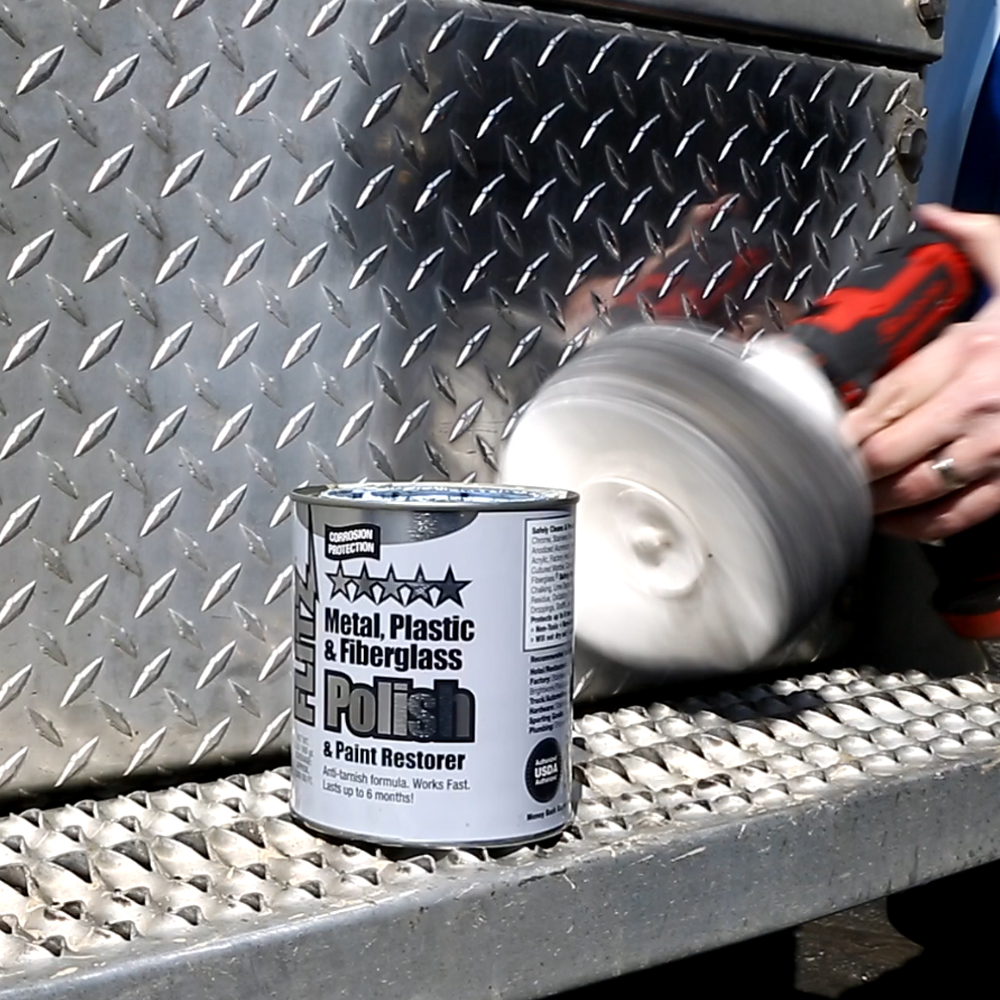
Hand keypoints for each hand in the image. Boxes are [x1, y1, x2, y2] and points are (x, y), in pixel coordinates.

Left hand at [841, 204, 999, 540]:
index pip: (882, 400)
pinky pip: (955, 516)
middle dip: (847, 467)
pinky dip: (915, 526)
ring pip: (913, 489)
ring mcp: (996, 448)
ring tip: (845, 499)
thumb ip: (976, 238)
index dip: (840, 427)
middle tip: (819, 471)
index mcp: (968, 353)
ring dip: (871, 501)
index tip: (815, 435)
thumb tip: (933, 211)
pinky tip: (891, 522)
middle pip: (885, 452)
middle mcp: (976, 405)